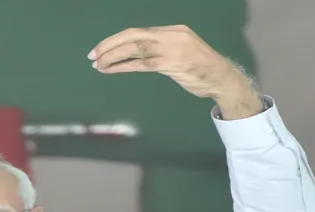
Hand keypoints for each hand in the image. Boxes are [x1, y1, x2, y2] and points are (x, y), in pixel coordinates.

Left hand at [88, 25, 262, 118]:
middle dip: (109, 45)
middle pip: (133, 36)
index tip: (100, 49)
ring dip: (113, 57)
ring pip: (135, 48)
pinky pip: (142, 64)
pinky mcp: (171, 64)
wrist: (222, 78)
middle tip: (92, 55)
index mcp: (173, 30)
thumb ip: (161, 49)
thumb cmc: (200, 68)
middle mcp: (171, 35)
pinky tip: (110, 70)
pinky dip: (123, 66)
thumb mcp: (181, 51)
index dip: (116, 40)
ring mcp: (172, 48)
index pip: (138, 32)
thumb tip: (137, 53)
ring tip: (97, 65)